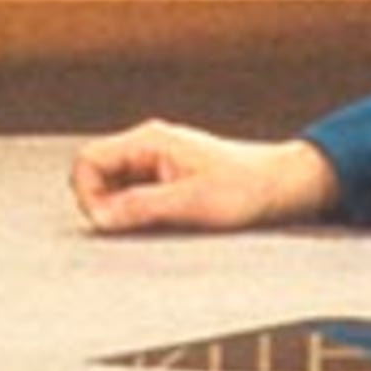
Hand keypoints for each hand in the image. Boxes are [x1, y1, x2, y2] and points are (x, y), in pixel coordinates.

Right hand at [69, 121, 338, 234]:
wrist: (282, 186)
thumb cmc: (246, 188)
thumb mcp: (191, 203)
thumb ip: (141, 208)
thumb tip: (99, 218)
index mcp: (149, 141)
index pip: (88, 161)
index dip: (89, 196)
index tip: (111, 224)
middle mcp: (146, 147)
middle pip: (96, 175)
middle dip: (104, 206)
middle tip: (136, 230)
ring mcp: (155, 162)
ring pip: (113, 189)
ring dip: (123, 212)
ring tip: (159, 226)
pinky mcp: (166, 179)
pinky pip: (134, 196)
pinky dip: (139, 213)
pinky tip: (166, 224)